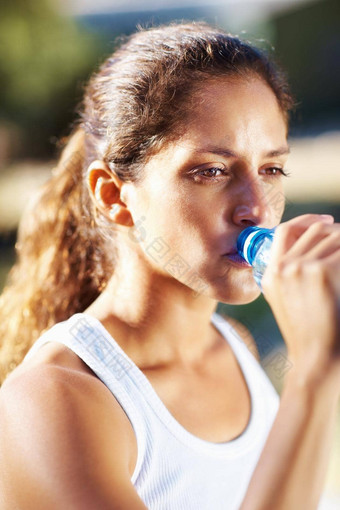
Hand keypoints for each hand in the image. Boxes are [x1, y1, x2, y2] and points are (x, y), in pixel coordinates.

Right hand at [262, 214, 339, 391]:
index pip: (285, 230)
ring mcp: (301, 268)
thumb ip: (290, 275)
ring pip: (336, 237)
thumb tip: (317, 249)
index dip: (308, 221)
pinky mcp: (321, 272)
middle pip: (317, 231)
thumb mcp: (286, 302)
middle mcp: (283, 267)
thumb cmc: (309, 336)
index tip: (327, 222)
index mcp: (271, 274)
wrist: (317, 361)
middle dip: (339, 234)